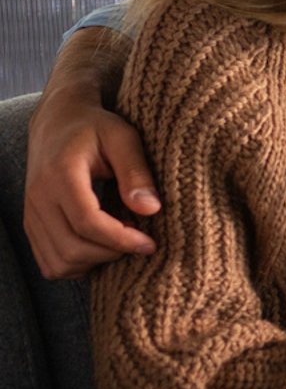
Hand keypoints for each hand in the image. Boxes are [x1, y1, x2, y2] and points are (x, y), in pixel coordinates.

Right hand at [23, 90, 158, 278]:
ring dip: (95, 263)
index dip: (121, 240)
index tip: (150, 243)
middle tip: (140, 242)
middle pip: (72, 248)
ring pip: (58, 263)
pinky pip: (49, 263)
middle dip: (112, 253)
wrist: (56, 123)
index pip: (87, 222)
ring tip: (121, 244)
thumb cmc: (95, 128)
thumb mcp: (123, 137)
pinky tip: (101, 248)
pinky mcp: (32, 225)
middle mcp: (39, 197)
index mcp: (60, 174)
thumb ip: (136, 171)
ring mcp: (31, 214)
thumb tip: (151, 209)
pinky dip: (77, 265)